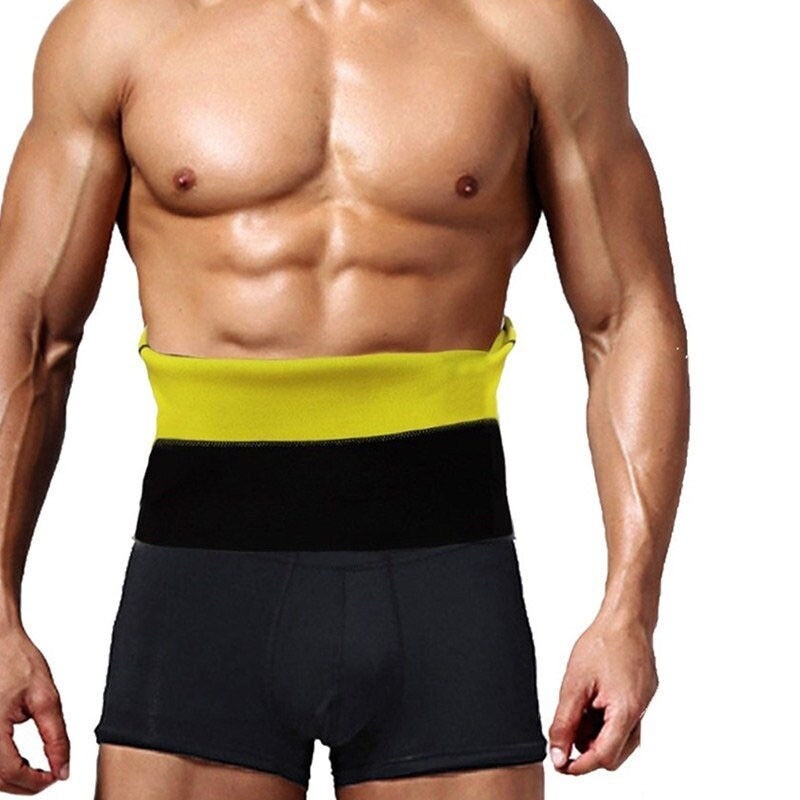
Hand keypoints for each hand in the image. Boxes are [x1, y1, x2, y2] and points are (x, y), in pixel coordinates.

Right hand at [0, 626, 68, 792]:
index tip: (55, 777)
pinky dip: (2, 768)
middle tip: (49, 777)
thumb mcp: (46, 697)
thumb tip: (62, 768)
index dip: (36, 782)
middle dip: (26, 784)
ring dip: (13, 778)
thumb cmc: (16, 661)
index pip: (12, 772)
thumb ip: (56, 736)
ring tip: (36, 769)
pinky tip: (18, 761)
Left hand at [548, 614, 657, 774]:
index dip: (580, 765)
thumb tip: (558, 751)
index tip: (562, 763)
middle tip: (565, 733)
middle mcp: (639, 712)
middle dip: (587, 749)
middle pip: (614, 753)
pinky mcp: (641, 697)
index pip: (604, 757)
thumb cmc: (603, 642)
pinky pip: (623, 721)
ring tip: (577, 709)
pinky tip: (591, 701)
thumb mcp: (574, 684)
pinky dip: (604, 720)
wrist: (625, 618)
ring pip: (619, 739)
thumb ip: (565, 721)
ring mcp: (643, 704)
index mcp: (626, 711)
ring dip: (595, 734)